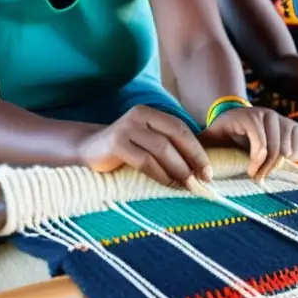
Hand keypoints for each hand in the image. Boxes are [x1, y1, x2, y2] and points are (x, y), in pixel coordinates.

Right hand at [77, 105, 211, 186]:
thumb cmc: (125, 150)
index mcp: (151, 113)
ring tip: (187, 185)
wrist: (88, 150)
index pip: (181, 128)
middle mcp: (139, 115)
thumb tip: (200, 168)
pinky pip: (145, 161)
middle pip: (174, 136)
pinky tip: (168, 184)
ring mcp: (126, 128)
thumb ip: (168, 146)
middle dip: (192, 159)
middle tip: (203, 179)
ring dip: (178, 169)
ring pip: (161, 149)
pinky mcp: (116, 144)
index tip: (208, 170)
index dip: (197, 149)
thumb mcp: (147, 141)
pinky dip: (160, 174)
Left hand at [198, 106, 297, 180]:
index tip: (249, 173)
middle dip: (266, 167)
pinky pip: (294, 146)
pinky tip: (274, 164)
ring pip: (286, 148)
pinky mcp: (289, 125)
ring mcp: (280, 118)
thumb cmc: (222, 132)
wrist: (236, 117)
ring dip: (276, 165)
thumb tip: (189, 171)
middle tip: (257, 178)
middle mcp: (265, 114)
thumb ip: (198, 149)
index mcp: (247, 116)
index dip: (256, 161)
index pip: (260, 143)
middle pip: (275, 148)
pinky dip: (286, 158)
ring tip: (264, 172)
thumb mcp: (209, 137)